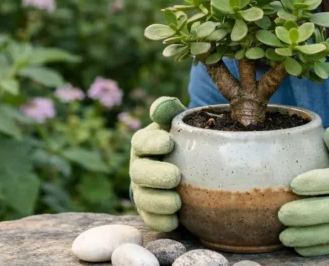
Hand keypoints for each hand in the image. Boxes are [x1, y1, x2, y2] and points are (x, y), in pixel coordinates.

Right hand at [128, 96, 186, 231]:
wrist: (189, 163)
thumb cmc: (183, 138)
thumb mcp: (177, 121)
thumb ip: (169, 110)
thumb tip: (161, 107)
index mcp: (144, 143)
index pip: (141, 141)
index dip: (152, 142)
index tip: (168, 142)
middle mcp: (139, 167)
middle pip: (139, 173)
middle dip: (156, 176)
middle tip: (175, 176)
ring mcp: (143, 190)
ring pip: (143, 198)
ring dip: (158, 201)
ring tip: (177, 202)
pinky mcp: (151, 211)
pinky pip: (151, 219)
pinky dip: (161, 221)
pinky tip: (175, 221)